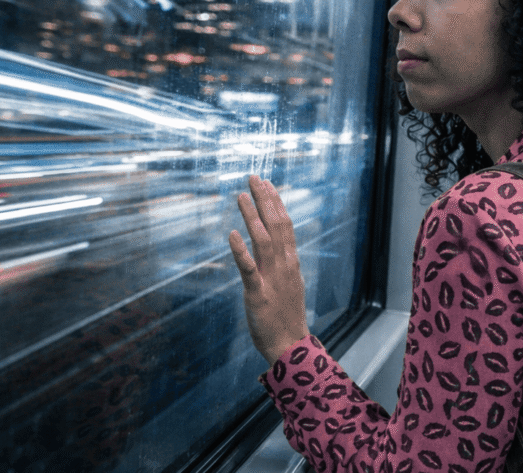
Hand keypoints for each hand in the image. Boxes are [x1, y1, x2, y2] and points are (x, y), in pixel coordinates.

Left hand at [228, 175, 309, 363]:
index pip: (285, 224)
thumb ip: (282, 263)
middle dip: (265, 200)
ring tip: (240, 196)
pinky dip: (241, 251)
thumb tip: (276, 246)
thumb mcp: (289, 283)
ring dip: (252, 217)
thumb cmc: (286, 316)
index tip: (267, 183)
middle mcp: (284, 265)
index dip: (275, 202)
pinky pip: (249, 269)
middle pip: (276, 225)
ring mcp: (273, 278)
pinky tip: (231, 234)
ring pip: (264, 241)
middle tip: (254, 178)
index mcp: (291, 262)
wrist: (290, 345)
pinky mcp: (259, 294)